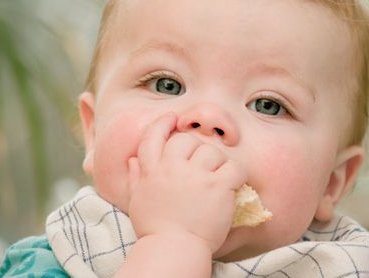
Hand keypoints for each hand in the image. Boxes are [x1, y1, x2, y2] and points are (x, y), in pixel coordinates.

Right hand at [127, 112, 246, 253]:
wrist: (173, 250)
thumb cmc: (155, 229)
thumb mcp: (138, 200)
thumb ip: (136, 177)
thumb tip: (132, 160)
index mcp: (151, 171)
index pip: (153, 136)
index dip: (163, 123)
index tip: (172, 118)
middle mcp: (172, 168)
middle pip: (186, 140)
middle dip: (194, 148)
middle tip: (200, 164)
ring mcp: (196, 176)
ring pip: (212, 151)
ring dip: (216, 163)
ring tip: (215, 179)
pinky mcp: (217, 187)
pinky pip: (233, 167)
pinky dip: (237, 174)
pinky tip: (233, 184)